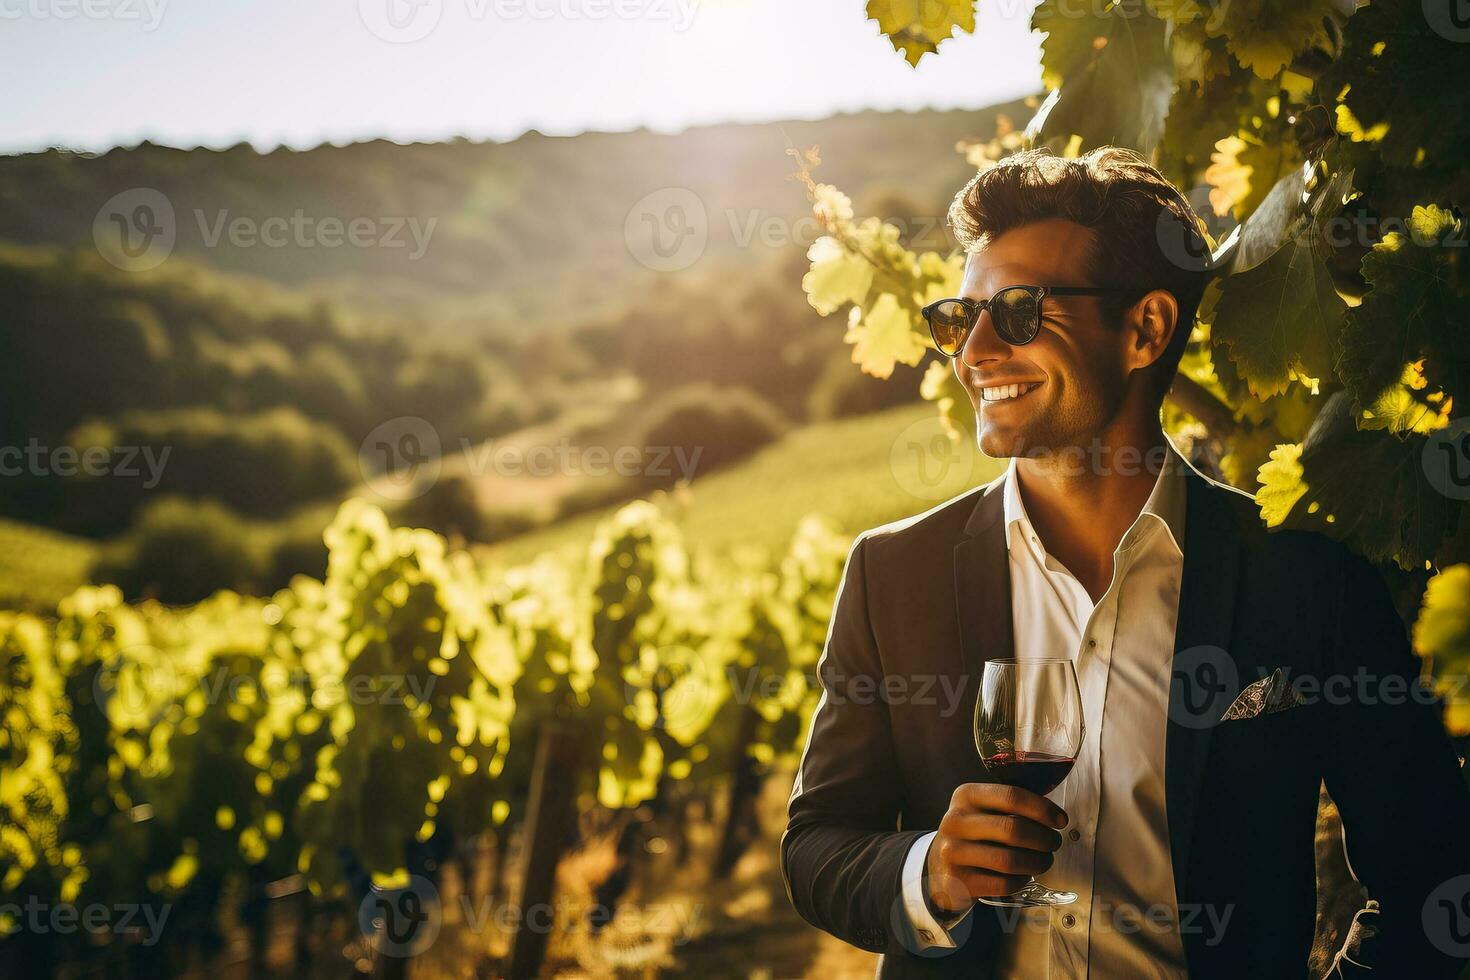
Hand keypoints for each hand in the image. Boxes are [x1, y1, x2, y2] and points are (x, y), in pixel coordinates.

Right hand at [923, 782, 1068, 913]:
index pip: (1011, 796)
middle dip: (1044, 838)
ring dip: (1038, 862)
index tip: (1061, 820)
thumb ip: (1010, 805)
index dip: (1043, 809)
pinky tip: (1024, 876)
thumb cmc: (973, 835)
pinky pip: (1003, 883)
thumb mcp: (982, 810)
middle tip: (1054, 843)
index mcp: (966, 795)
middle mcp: (955, 821)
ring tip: (1044, 861)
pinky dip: (1022, 881)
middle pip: (1013, 829)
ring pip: (1010, 860)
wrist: (939, 867)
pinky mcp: (958, 881)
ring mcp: (953, 852)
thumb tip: (1054, 814)